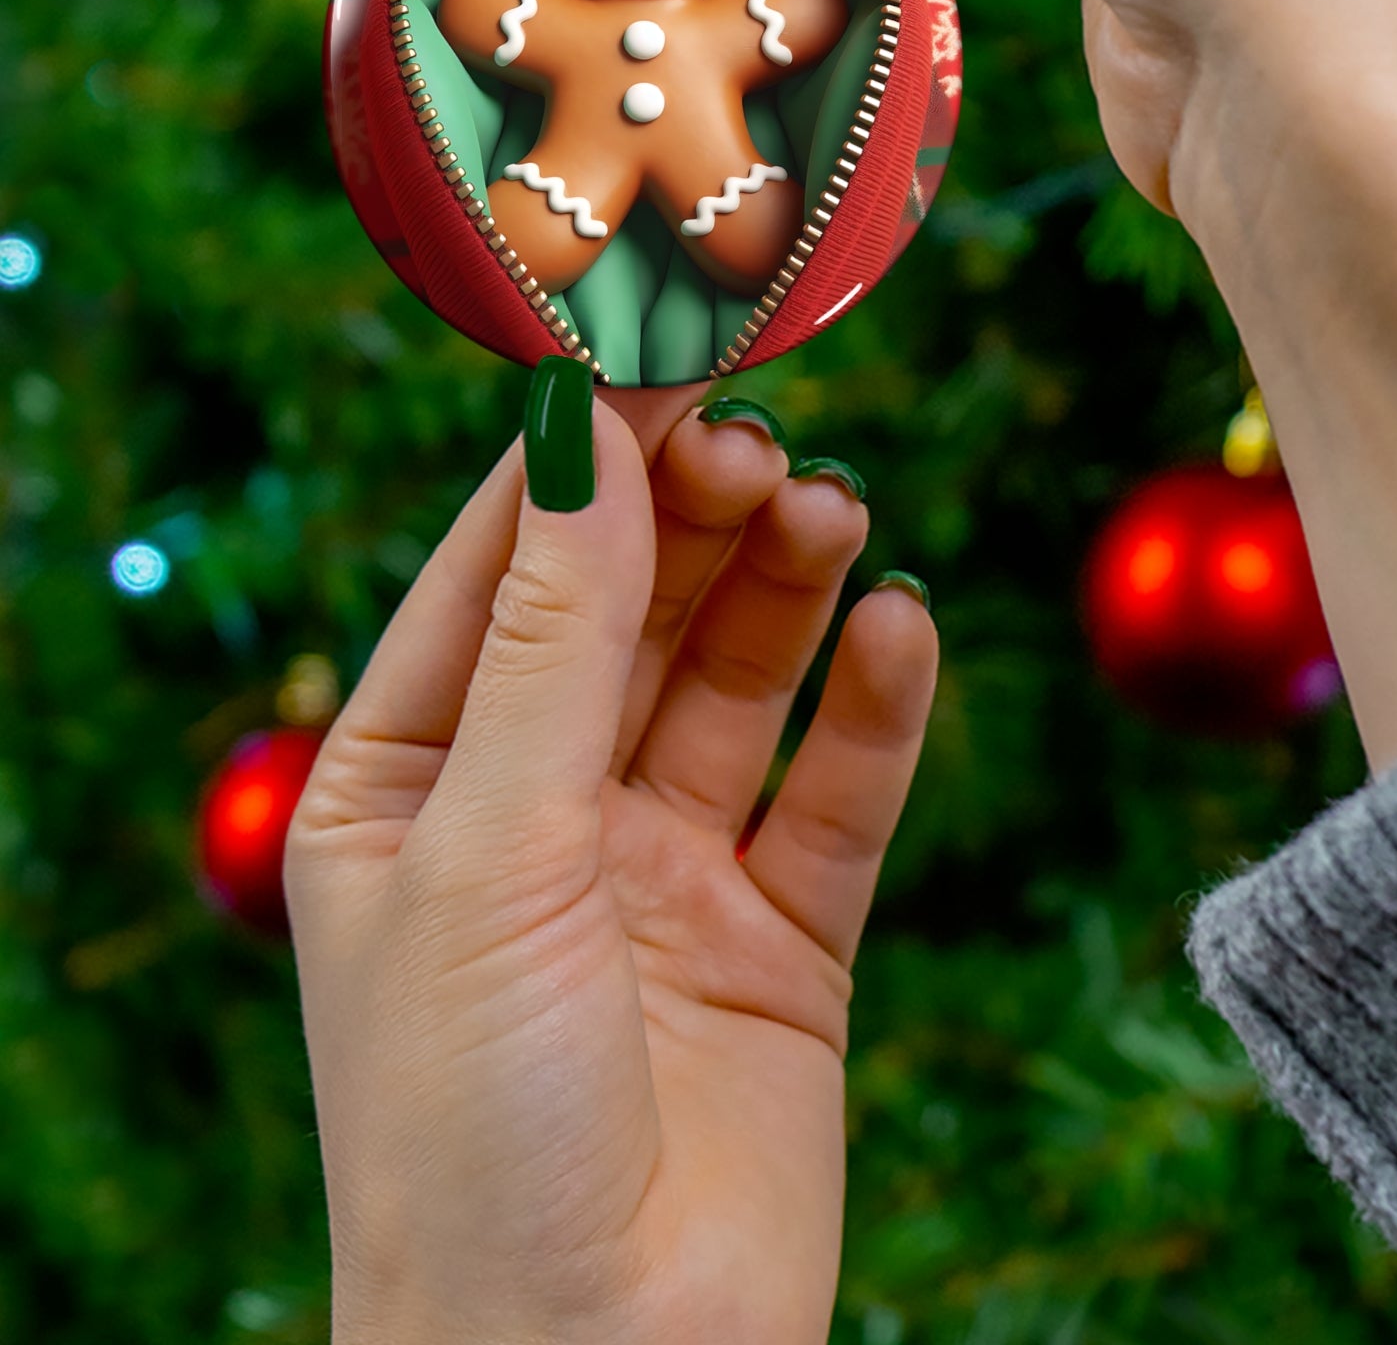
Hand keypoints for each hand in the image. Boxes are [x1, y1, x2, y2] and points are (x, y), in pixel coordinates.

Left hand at [287, 382, 935, 1344]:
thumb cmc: (471, 1130)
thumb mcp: (490, 851)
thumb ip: (555, 639)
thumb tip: (587, 433)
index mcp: (411, 788)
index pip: (502, 573)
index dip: (583, 461)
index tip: (665, 351)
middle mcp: (539, 816)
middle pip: (634, 610)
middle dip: (696, 520)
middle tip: (766, 446)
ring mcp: (665, 874)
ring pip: (740, 682)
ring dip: (788, 589)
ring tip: (835, 514)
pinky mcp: (783, 940)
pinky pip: (837, 793)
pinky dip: (874, 708)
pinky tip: (900, 631)